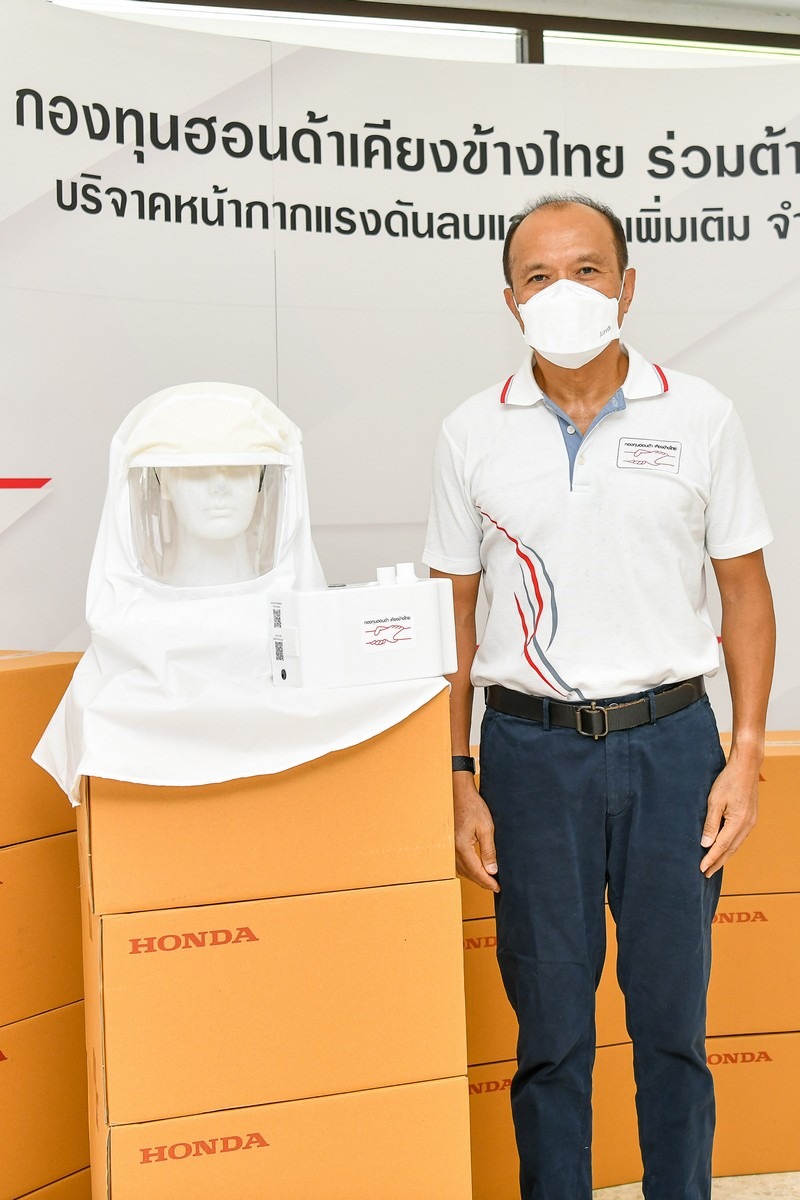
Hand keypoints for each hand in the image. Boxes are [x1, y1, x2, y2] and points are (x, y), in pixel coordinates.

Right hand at [453, 773, 499, 891]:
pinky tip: (476, 868)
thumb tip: (492, 870)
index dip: (488, 882)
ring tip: (488, 880)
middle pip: (469, 873)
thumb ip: (489, 851)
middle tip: (496, 887)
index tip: (498, 888)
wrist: (459, 793)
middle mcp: (454, 850)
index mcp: (462, 847)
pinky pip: (459, 863)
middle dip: (482, 882)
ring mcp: (450, 847)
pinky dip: (469, 869)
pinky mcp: (451, 844)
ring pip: (463, 870)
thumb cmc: (473, 807)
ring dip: (475, 877)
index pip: (477, 871)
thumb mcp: (486, 828)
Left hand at [699, 758, 758, 877]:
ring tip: (714, 864)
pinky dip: (730, 845)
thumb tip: (706, 844)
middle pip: (730, 849)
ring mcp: (751, 822)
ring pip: (736, 844)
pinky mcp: (751, 817)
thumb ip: (710, 824)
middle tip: (707, 873)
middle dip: (718, 862)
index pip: (721, 846)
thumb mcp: (714, 801)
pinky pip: (739, 837)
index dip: (710, 859)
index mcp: (737, 822)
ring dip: (724, 855)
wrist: (746, 767)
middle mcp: (747, 825)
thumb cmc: (728, 781)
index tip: (702, 869)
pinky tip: (724, 848)